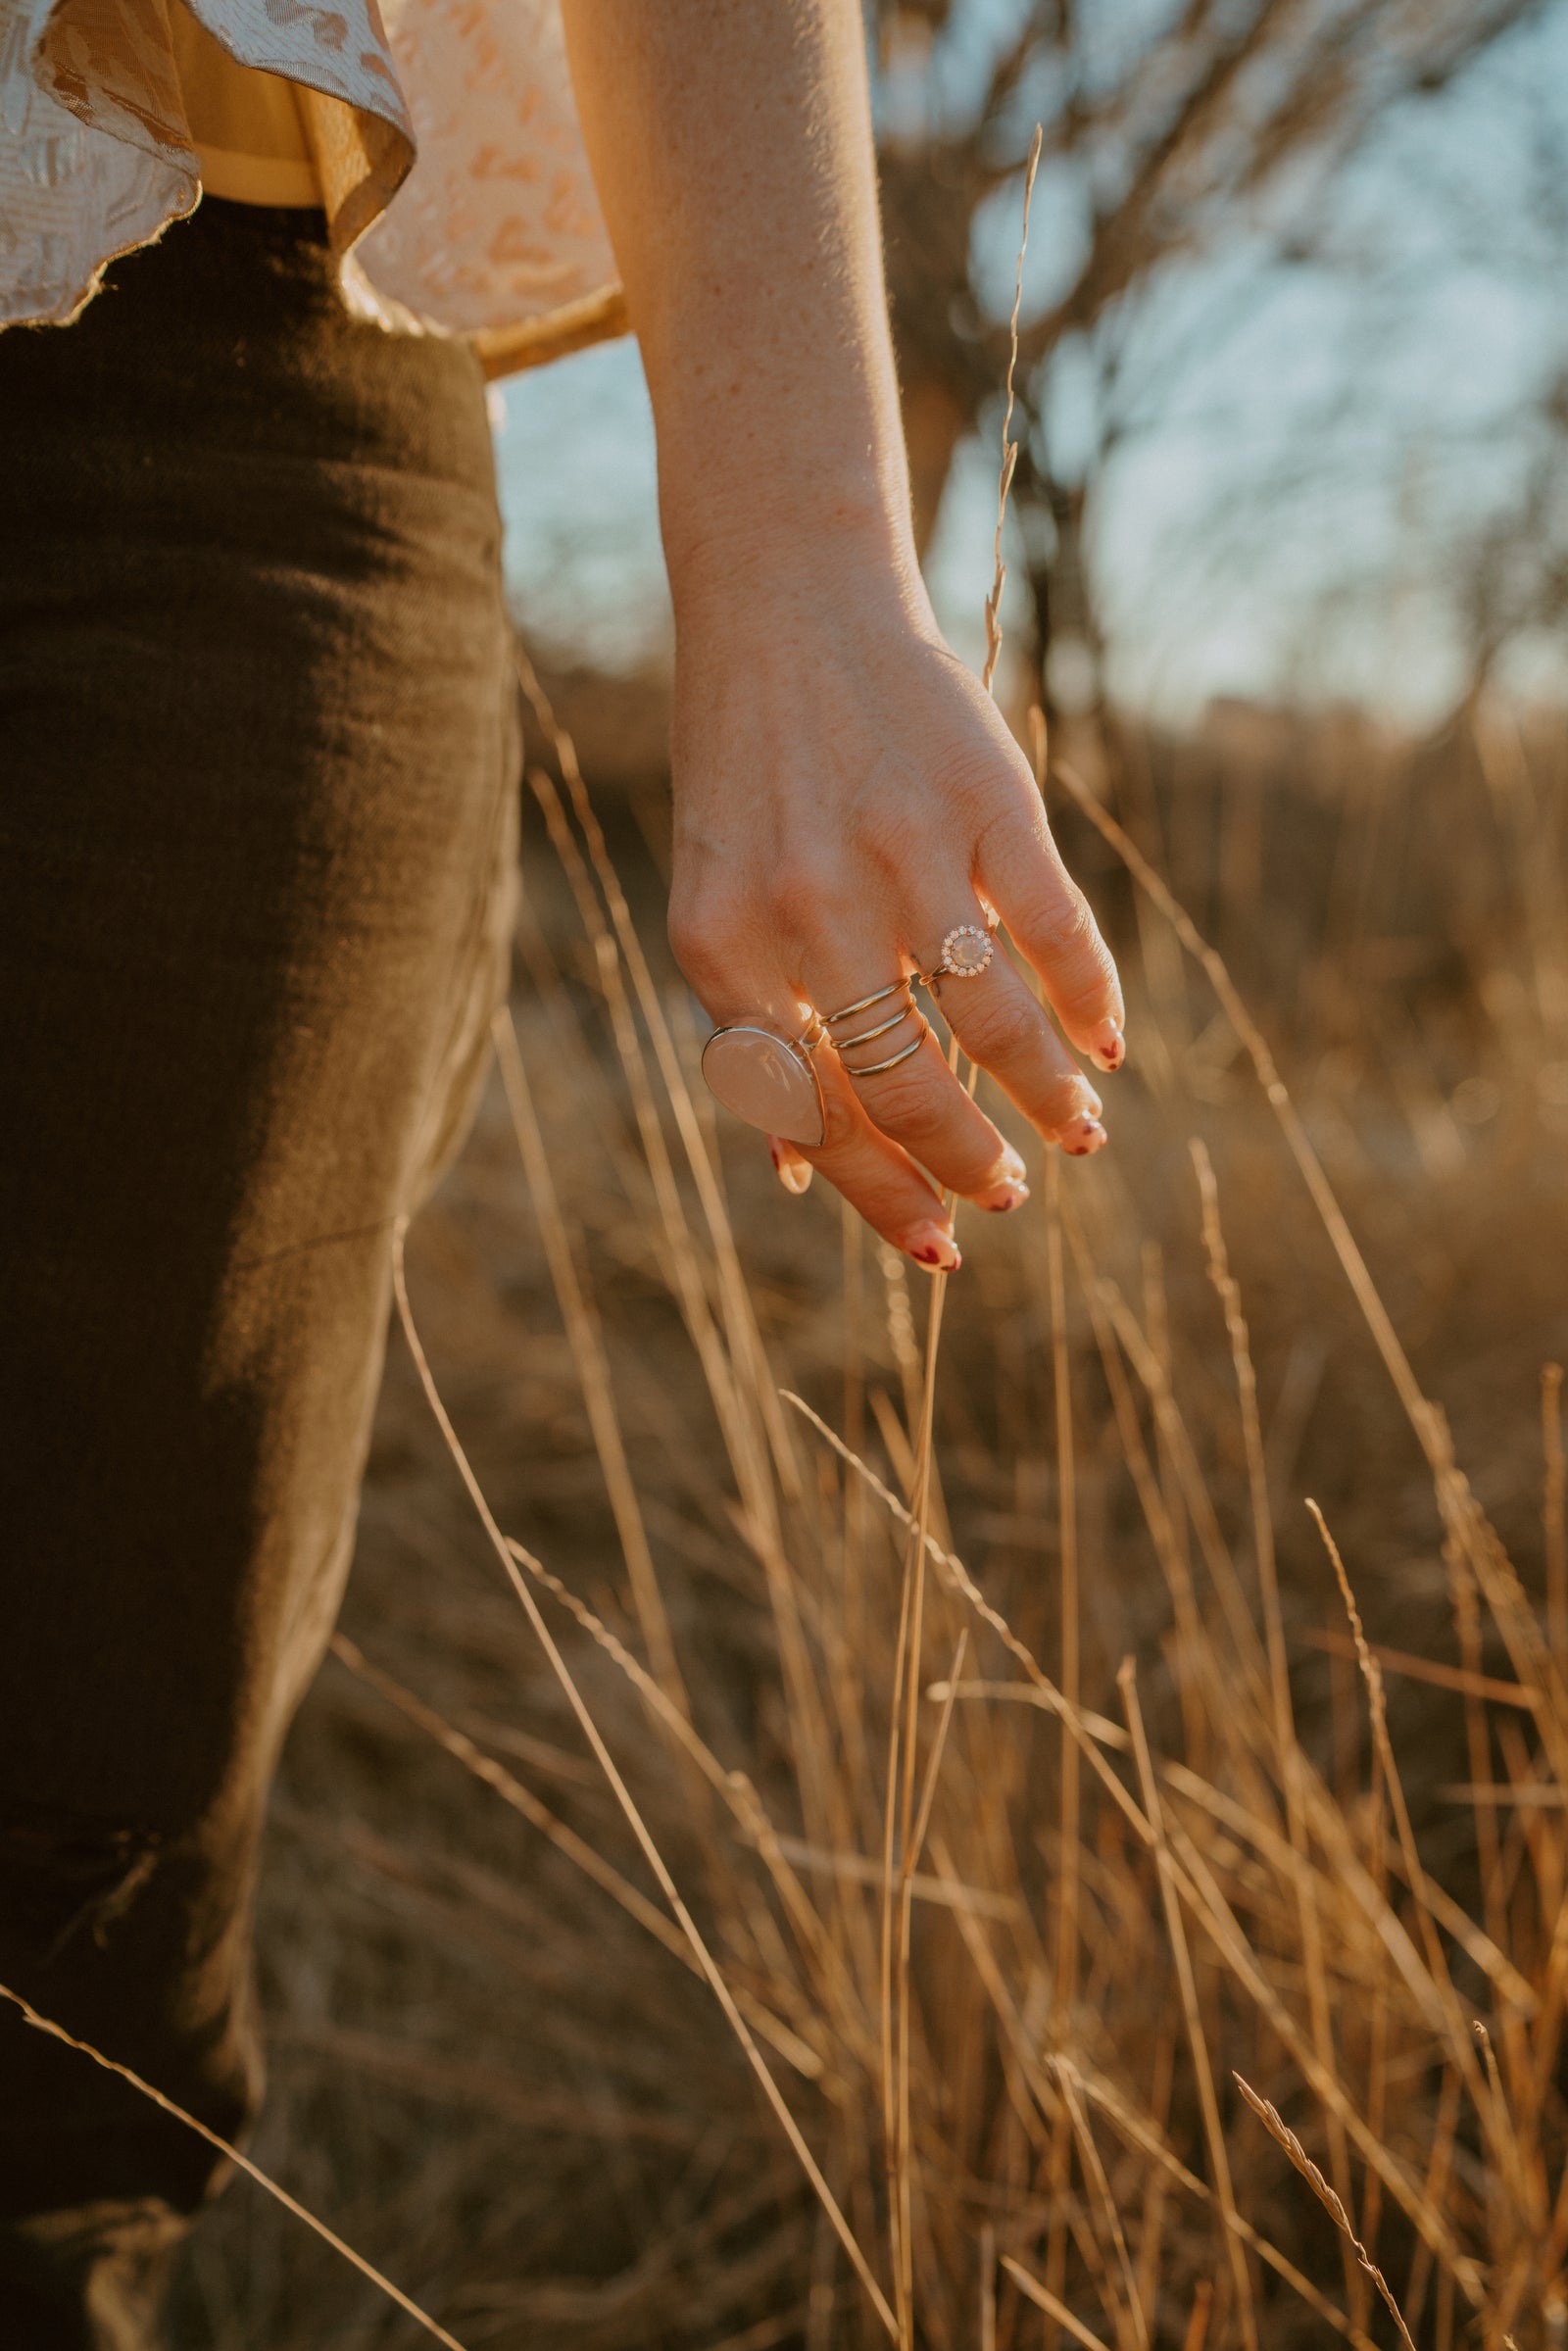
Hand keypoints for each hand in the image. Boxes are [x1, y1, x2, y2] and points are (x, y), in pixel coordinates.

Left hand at [667, 540, 1124, 1268]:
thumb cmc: (749, 777)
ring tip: (1078, 1131)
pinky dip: (1090, 1000)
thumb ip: (752, 1031)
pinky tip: (1106, 1043)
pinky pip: (1055, 929)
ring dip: (1048, 1095)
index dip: (883, 1196)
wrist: (786, 605)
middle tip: (1009, 1191)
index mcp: (724, 947)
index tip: (940, 1246)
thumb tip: (793, 1173)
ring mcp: (902, 850)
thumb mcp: (715, 903)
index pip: (816, 1112)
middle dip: (969, 1162)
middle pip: (909, 1085)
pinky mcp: (986, 798)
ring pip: (995, 1021)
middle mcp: (808, 908)